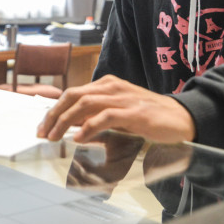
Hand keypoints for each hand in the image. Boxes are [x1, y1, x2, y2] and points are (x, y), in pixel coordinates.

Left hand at [36, 75, 195, 144]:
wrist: (182, 118)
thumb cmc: (148, 118)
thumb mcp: (118, 114)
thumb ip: (96, 116)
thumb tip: (70, 127)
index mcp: (106, 85)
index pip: (72, 93)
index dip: (54, 110)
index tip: (42, 127)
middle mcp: (112, 87)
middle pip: (73, 96)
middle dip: (53, 115)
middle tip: (42, 133)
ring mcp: (124, 98)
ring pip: (85, 104)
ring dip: (65, 121)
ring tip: (54, 137)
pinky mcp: (135, 112)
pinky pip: (106, 116)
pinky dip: (89, 127)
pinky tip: (78, 138)